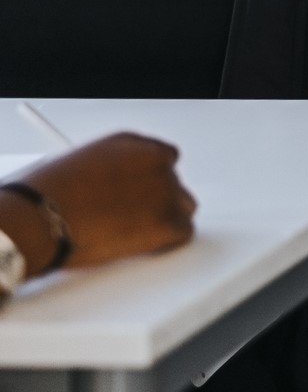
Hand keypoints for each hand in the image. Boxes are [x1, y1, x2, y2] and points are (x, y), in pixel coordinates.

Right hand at [8, 133, 195, 273]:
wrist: (40, 218)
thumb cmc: (46, 195)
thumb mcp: (82, 165)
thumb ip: (112, 170)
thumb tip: (117, 187)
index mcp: (133, 144)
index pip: (161, 158)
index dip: (147, 181)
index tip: (138, 195)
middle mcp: (155, 161)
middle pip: (172, 183)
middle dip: (154, 202)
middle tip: (129, 221)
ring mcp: (165, 190)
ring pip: (183, 207)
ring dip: (164, 220)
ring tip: (132, 235)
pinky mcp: (167, 221)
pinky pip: (183, 233)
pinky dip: (167, 243)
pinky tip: (143, 248)